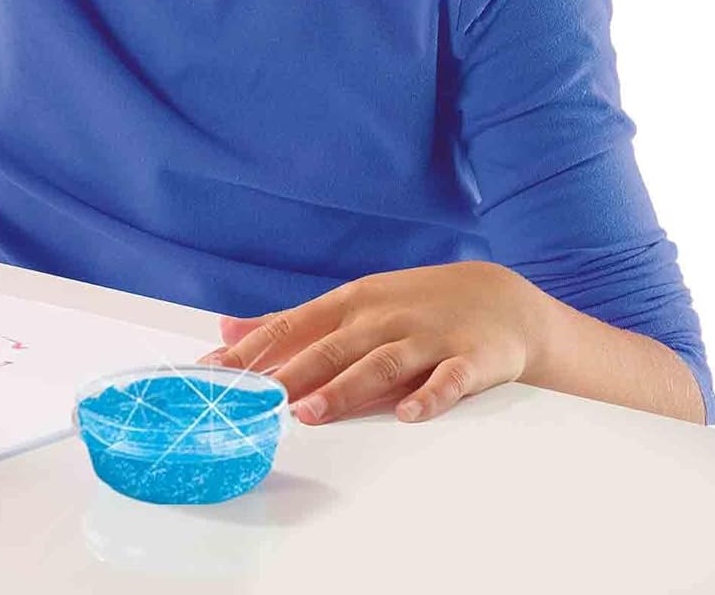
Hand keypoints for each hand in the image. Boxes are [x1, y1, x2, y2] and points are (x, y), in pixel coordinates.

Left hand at [197, 261, 544, 425]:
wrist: (499, 298)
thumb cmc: (411, 305)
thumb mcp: (349, 304)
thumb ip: (290, 323)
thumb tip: (227, 330)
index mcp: (349, 304)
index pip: (292, 327)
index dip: (253, 350)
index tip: (216, 371)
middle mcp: (382, 318)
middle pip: (330, 347)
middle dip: (290, 373)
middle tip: (255, 400)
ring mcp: (426, 337)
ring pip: (380, 364)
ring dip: (344, 389)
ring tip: (309, 413)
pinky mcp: (469, 359)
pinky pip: (447, 381)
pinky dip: (427, 397)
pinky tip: (406, 415)